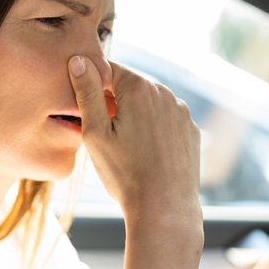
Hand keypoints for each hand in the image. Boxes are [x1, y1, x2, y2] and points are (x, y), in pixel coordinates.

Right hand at [68, 55, 201, 229]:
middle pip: (130, 86)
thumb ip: (87, 92)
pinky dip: (153, 129)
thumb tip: (78, 60)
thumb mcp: (95, 132)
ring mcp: (182, 112)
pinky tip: (145, 153)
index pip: (108, 69)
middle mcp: (165, 93)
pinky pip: (166, 120)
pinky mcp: (190, 131)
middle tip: (101, 132)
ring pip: (149, 103)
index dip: (92, 85)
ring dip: (133, 114)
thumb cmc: (125, 173)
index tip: (84, 108)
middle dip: (113, 101)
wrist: (164, 209)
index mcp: (139, 88)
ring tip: (123, 146)